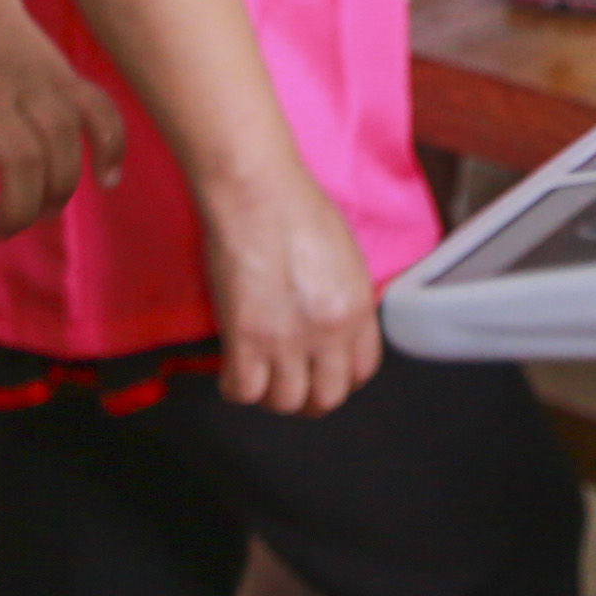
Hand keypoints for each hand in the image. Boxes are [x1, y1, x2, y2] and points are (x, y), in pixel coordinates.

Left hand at [0, 0, 127, 248]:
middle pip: (20, 162)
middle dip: (18, 214)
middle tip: (1, 229)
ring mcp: (30, 81)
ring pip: (62, 140)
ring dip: (58, 191)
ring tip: (42, 208)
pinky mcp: (61, 72)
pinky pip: (100, 109)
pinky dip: (112, 147)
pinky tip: (108, 180)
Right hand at [200, 166, 381, 415]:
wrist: (258, 193)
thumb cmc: (298, 208)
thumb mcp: (344, 256)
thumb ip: (343, 298)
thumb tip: (332, 324)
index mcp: (357, 308)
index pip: (362, 370)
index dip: (341, 378)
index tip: (323, 372)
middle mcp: (329, 332)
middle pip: (326, 398)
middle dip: (309, 398)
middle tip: (290, 384)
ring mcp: (287, 339)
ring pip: (285, 402)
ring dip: (271, 395)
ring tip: (259, 375)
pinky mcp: (245, 338)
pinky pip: (244, 391)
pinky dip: (237, 388)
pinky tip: (233, 370)